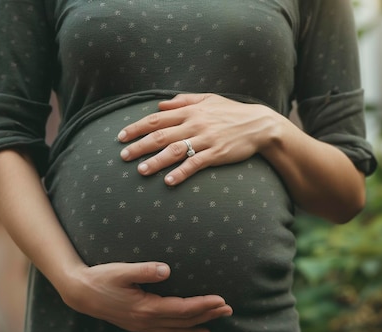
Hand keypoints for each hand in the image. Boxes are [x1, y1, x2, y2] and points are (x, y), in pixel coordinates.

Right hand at [61, 261, 232, 331]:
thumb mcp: (122, 270)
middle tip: (228, 310)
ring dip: (197, 326)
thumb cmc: (101, 278)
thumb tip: (167, 269)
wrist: (80, 294)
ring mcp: (141, 326)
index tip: (221, 300)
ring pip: (176, 330)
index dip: (204, 305)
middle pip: (184, 321)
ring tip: (214, 325)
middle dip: (208, 315)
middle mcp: (147, 321)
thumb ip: (145, 270)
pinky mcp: (137, 326)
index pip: (183, 309)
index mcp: (146, 307)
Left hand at [118, 93, 281, 184]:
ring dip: (156, 161)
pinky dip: (181, 172)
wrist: (259, 125)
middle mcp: (195, 123)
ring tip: (141, 170)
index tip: (121, 136)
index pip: (157, 119)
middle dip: (139, 145)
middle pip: (160, 135)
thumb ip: (183, 101)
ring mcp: (206, 139)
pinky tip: (169, 181)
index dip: (137, 127)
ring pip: (175, 150)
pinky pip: (195, 164)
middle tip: (123, 156)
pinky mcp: (217, 153)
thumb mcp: (208, 99)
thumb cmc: (232, 112)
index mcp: (190, 110)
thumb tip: (160, 105)